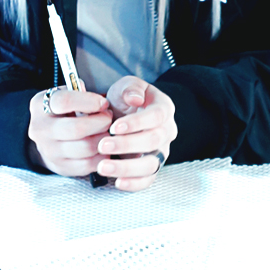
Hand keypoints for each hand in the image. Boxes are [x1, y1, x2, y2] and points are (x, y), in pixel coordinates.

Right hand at [28, 87, 112, 177]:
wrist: (47, 137)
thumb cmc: (62, 111)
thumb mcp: (64, 94)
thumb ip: (79, 93)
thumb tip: (100, 101)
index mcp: (40, 106)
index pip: (64, 101)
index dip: (89, 101)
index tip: (103, 102)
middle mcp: (40, 130)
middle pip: (76, 128)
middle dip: (100, 122)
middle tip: (109, 118)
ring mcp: (49, 151)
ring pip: (85, 148)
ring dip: (103, 139)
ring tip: (107, 131)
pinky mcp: (60, 167)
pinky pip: (87, 165)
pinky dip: (101, 156)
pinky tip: (103, 146)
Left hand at [95, 76, 177, 191]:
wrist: (123, 113)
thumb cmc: (126, 99)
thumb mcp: (127, 86)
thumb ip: (131, 89)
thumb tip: (135, 99)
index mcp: (164, 108)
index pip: (156, 116)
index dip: (137, 123)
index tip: (115, 126)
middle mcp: (166, 131)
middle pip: (153, 141)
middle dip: (126, 145)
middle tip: (102, 145)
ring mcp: (160, 151)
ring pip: (151, 164)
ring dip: (127, 168)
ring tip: (103, 167)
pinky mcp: (151, 167)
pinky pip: (148, 180)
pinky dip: (134, 183)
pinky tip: (117, 182)